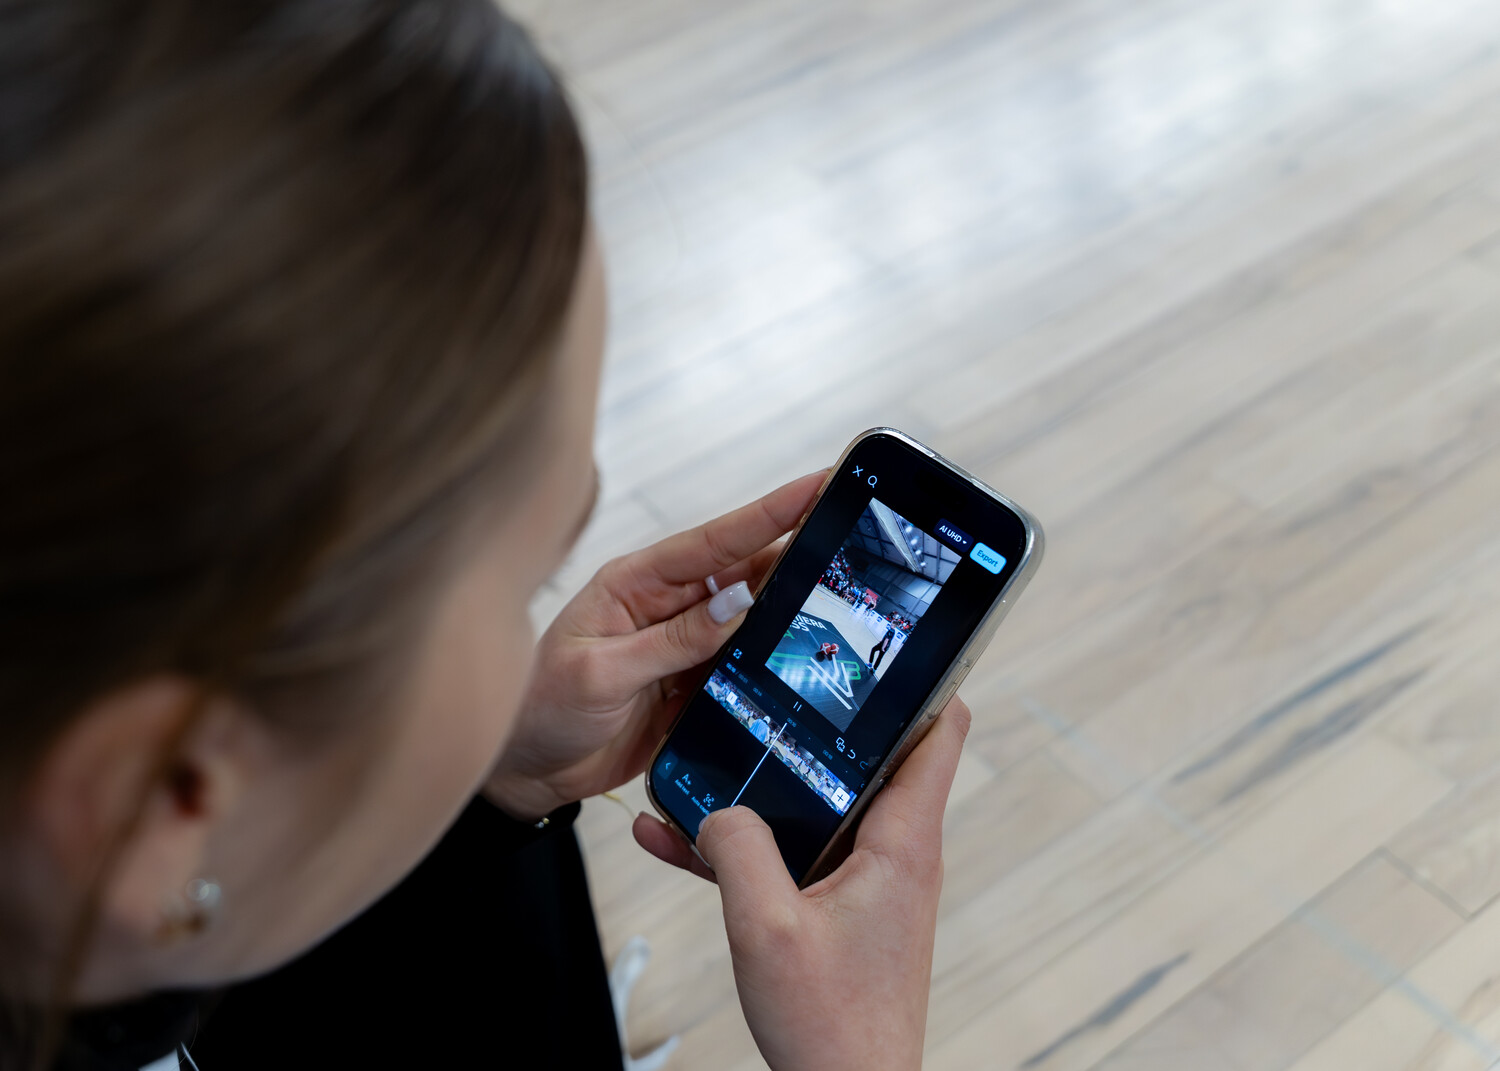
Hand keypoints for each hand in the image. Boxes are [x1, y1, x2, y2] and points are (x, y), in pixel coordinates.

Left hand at [484, 471, 826, 819]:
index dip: (769, 513)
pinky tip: (809, 655)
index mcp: (635, 584)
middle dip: (799, 549)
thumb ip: (671, 640)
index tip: (817, 485)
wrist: (525, 773)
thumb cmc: (540, 709)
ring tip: (849, 586)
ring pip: (753, 620)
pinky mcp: (694, 688)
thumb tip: (738, 602)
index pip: (713, 541)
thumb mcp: (601, 671)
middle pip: (745, 572)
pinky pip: (745, 668)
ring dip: (794, 608)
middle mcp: (665, 607)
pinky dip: (775, 663)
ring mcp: (684, 648)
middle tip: (855, 527)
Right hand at [634, 697, 970, 1070]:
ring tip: (699, 760)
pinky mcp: (838, 906)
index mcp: (900, 840)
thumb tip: (719, 808)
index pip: (938, 729)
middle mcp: (894, 850)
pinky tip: (677, 838)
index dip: (921, 675)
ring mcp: (866, 878)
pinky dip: (746, 843)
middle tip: (765, 679)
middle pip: (867, 753)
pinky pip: (791, 854)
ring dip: (762, 785)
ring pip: (816, 804)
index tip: (879, 638)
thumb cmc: (832, 1027)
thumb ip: (738, 850)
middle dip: (814, 718)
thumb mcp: (767, 928)